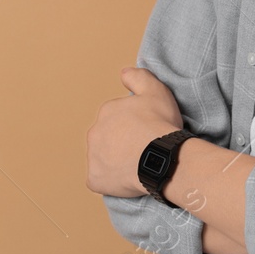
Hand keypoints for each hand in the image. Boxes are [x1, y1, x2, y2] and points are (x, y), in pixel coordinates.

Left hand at [85, 66, 184, 197]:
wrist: (161, 157)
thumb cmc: (160, 124)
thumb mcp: (155, 90)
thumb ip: (138, 77)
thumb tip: (124, 72)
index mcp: (107, 111)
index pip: (117, 118)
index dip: (133, 125)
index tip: (146, 131)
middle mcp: (95, 132)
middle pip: (107, 137)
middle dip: (121, 143)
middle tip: (142, 149)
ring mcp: (93, 157)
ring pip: (102, 158)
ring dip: (114, 161)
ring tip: (137, 165)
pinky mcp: (95, 178)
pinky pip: (99, 180)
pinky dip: (110, 181)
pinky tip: (127, 179)